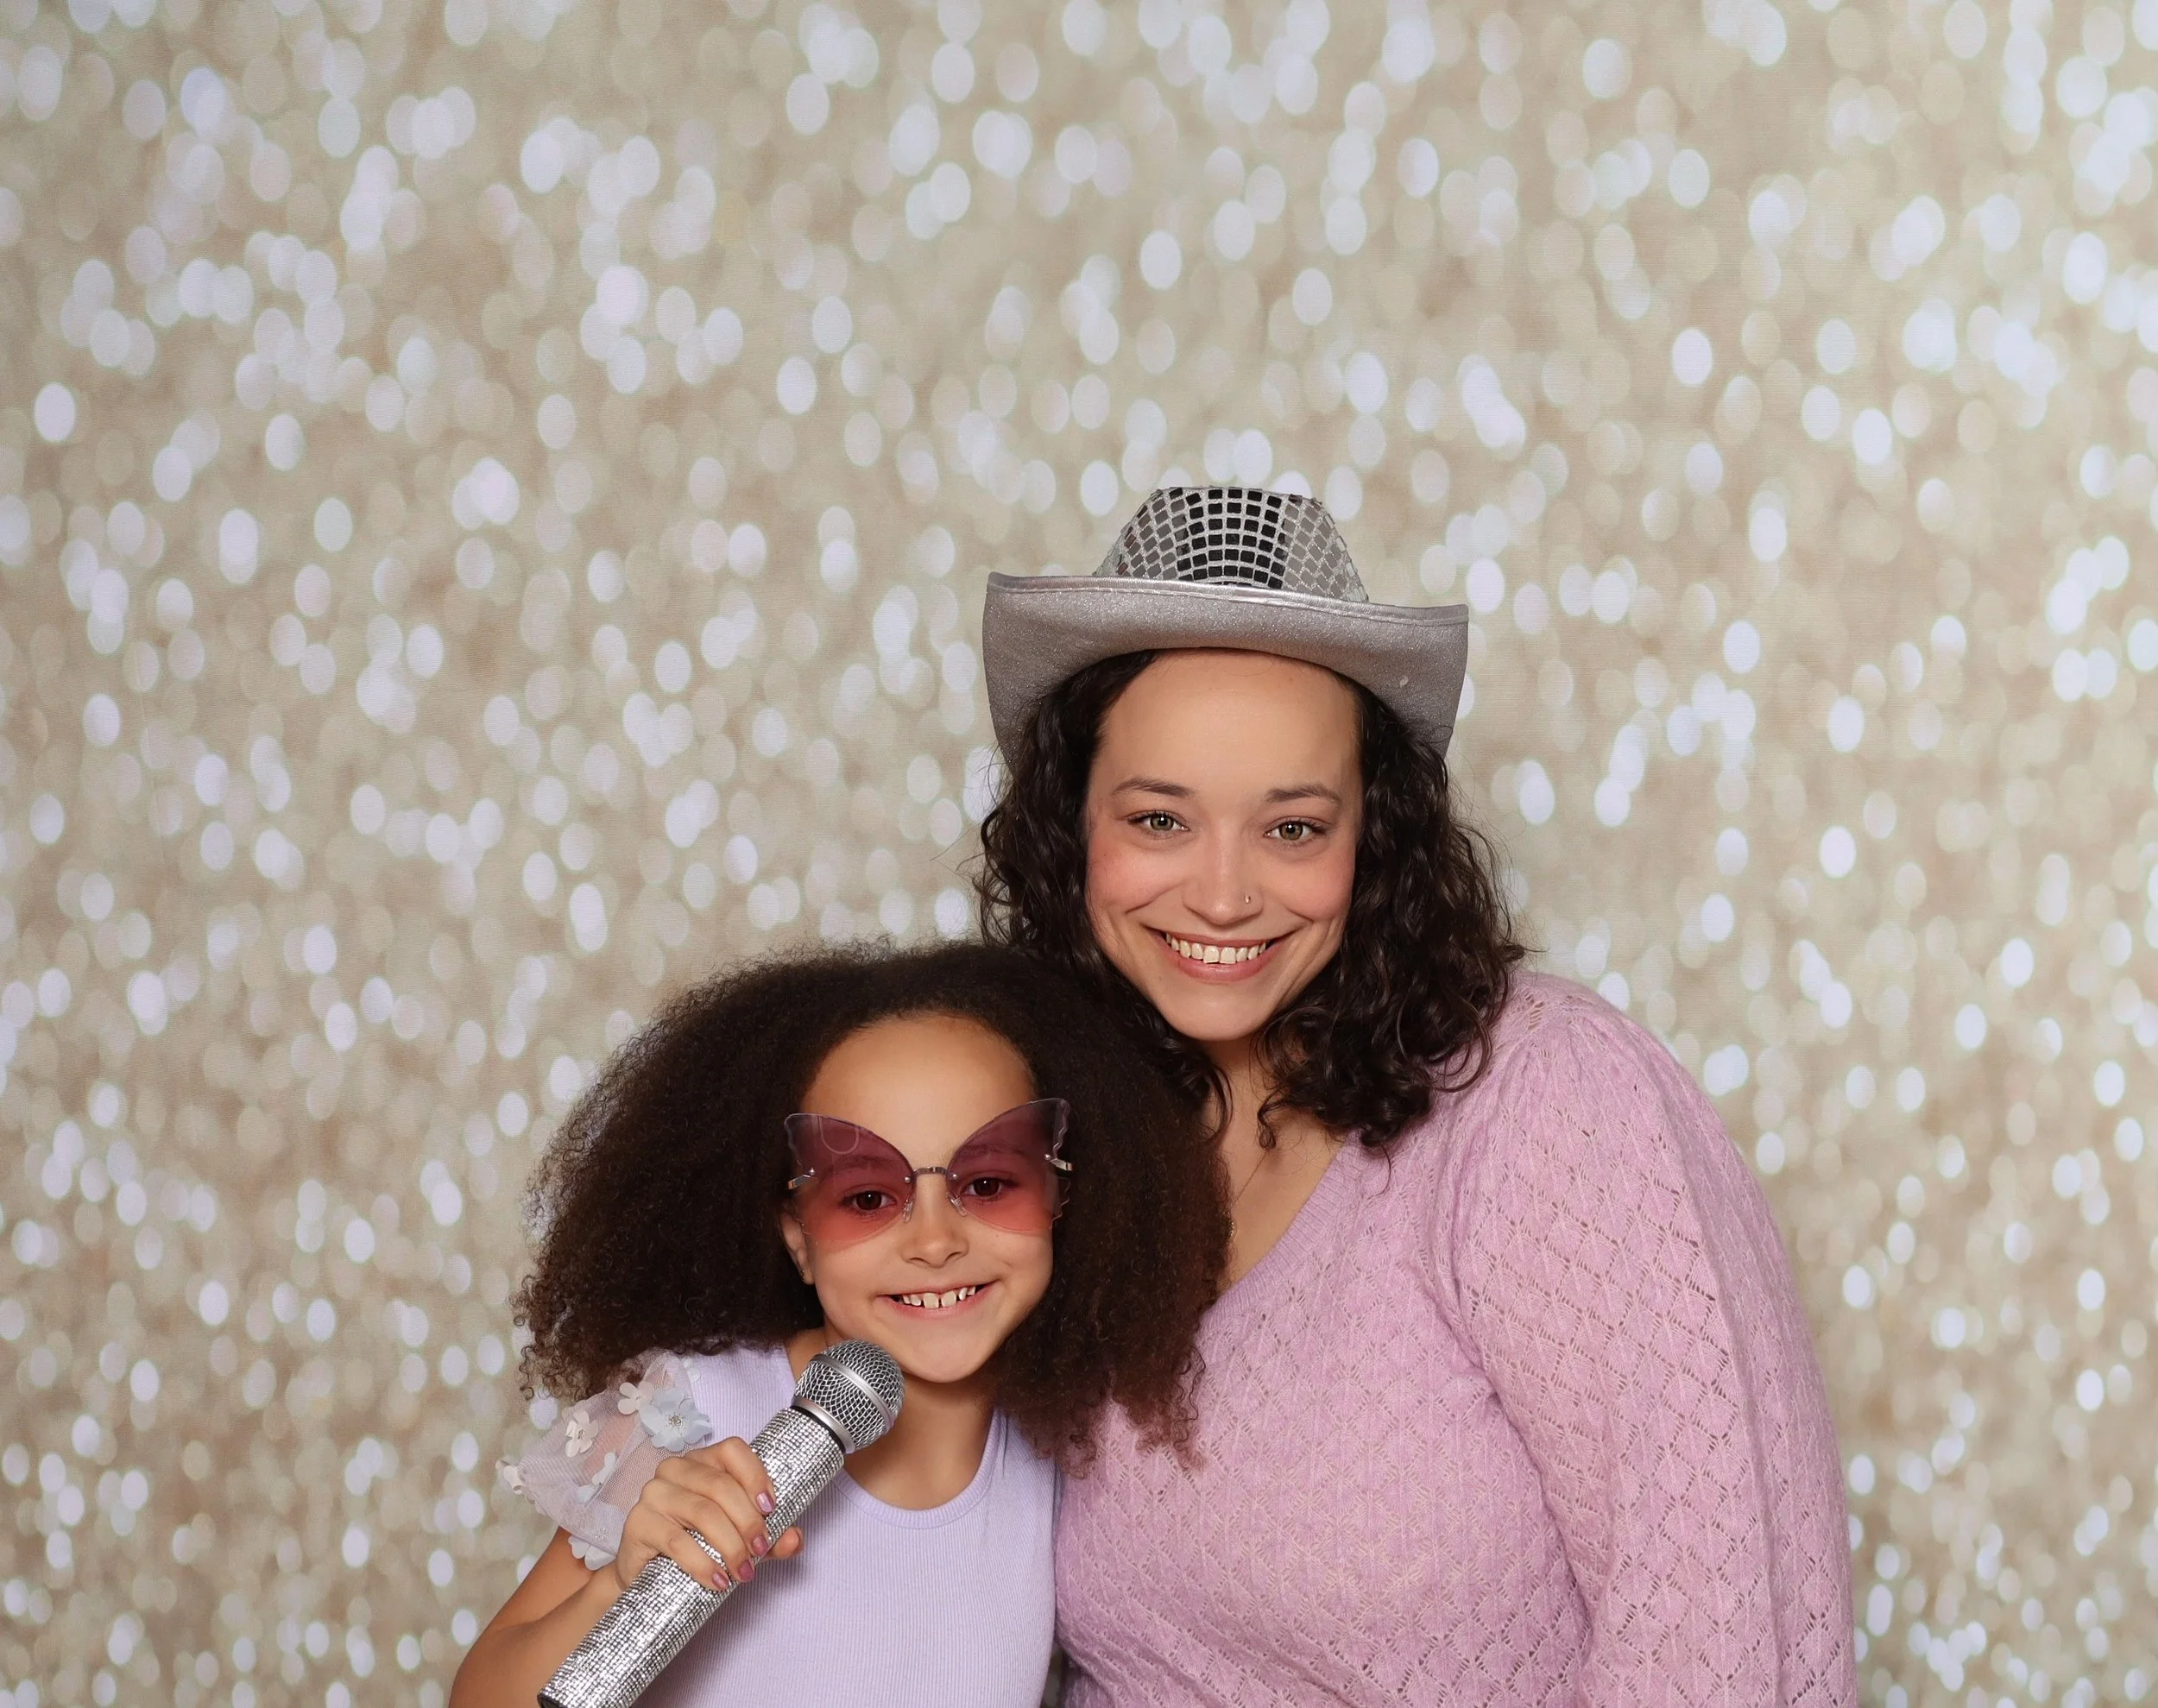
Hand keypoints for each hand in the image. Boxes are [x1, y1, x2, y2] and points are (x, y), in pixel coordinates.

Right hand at [611, 1438, 805, 1594]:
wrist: (647, 1571)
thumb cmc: (697, 1543)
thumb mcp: (740, 1537)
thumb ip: (770, 1536)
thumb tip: (795, 1540)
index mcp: (703, 1460)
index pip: (733, 1450)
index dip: (756, 1476)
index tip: (773, 1509)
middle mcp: (676, 1469)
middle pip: (721, 1486)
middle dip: (748, 1522)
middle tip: (760, 1551)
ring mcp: (654, 1494)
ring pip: (703, 1513)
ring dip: (730, 1546)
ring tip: (743, 1572)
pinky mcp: (639, 1524)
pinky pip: (677, 1542)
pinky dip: (704, 1564)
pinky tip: (719, 1581)